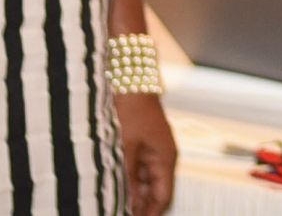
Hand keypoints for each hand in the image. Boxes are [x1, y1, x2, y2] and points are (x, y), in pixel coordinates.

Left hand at [116, 93, 176, 215]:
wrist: (130, 79)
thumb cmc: (132, 106)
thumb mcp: (127, 147)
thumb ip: (129, 176)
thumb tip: (129, 202)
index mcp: (166, 157)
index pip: (163, 196)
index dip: (150, 213)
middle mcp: (163, 156)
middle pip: (155, 191)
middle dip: (141, 206)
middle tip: (121, 213)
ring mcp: (153, 150)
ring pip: (145, 181)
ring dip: (133, 193)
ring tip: (115, 204)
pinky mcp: (142, 144)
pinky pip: (138, 169)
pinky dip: (128, 180)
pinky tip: (115, 187)